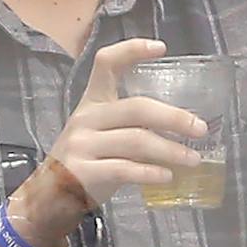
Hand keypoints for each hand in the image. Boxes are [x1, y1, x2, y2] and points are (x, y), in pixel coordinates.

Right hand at [4, 38, 206, 246]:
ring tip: (193, 158)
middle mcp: (86, 118)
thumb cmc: (84, 162)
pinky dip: (150, 172)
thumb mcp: (101, 136)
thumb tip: (181, 128)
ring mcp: (82, 145)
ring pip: (136, 141)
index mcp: (92, 102)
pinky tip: (167, 176)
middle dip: (173, 117)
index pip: (107, 64)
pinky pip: (124, 169)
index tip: (161, 48)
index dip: (132, 50)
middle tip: (200, 129)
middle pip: (136, 108)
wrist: (46, 197)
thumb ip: (131, 128)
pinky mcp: (82, 173)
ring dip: (170, 150)